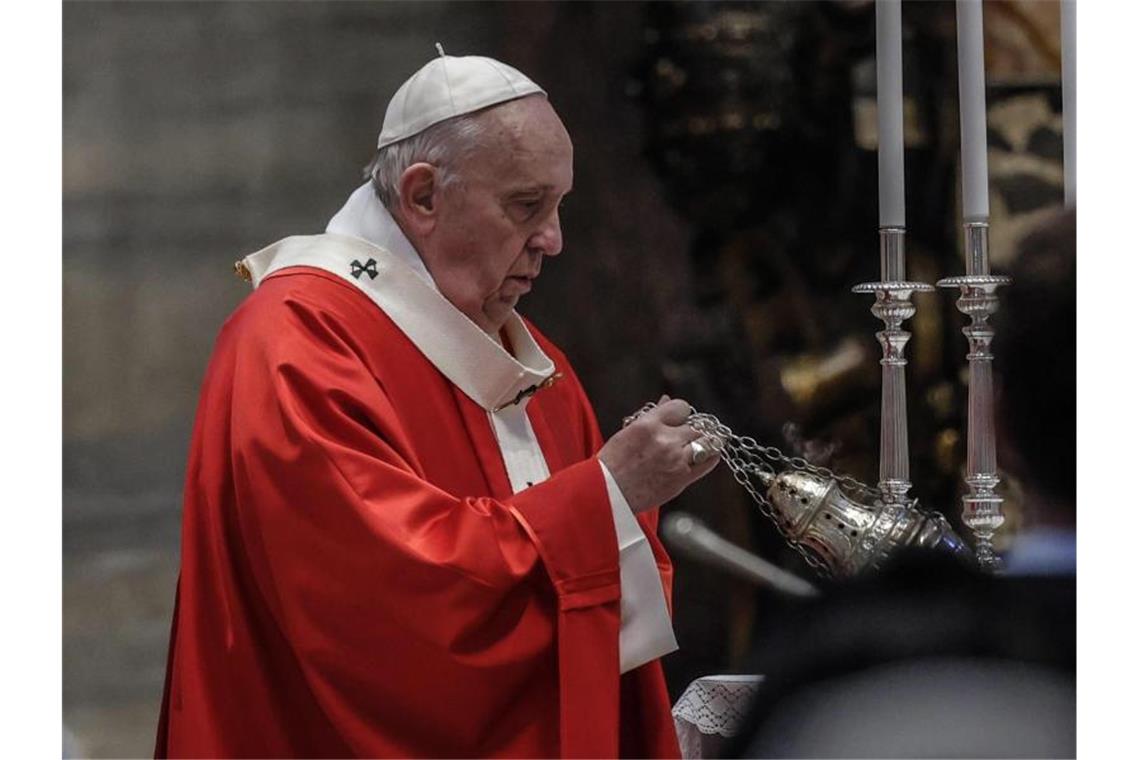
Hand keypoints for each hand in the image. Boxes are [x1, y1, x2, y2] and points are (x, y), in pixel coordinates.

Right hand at [598, 397, 719, 513]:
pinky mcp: (682, 479)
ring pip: (705, 442)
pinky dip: (709, 457)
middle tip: (683, 435)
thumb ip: (651, 417)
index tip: (678, 419)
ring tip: (694, 445)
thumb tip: (666, 400)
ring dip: (701, 442)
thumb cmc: (611, 464)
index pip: (680, 407)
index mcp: (647, 425)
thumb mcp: (627, 433)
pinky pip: (707, 463)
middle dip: (690, 429)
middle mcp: (665, 441)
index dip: (680, 413)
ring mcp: (676, 460)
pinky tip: (704, 456)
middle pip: (695, 426)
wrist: (607, 495)